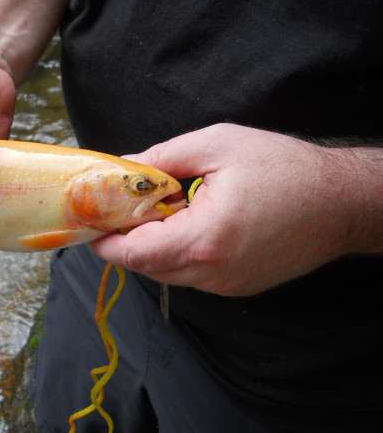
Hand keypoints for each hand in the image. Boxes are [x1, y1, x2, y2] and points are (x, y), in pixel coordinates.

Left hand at [90, 123, 376, 295]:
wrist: (341, 202)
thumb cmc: (284, 167)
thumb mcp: (215, 145)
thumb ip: (159, 160)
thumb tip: (118, 169)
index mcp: (203, 238)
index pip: (131, 253)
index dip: (104, 237)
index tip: (91, 217)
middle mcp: (212, 271)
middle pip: (142, 266)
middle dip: (123, 239)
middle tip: (118, 207)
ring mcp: (225, 284)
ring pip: (164, 273)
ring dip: (149, 246)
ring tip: (157, 210)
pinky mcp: (236, 287)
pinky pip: (189, 275)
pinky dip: (175, 253)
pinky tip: (186, 223)